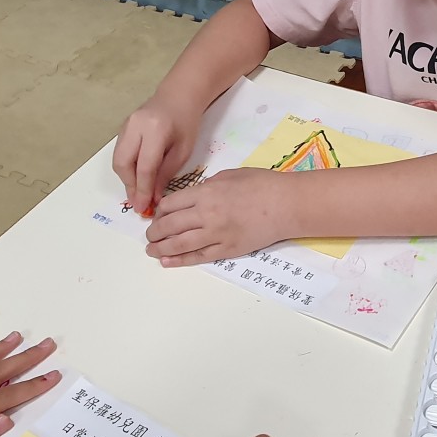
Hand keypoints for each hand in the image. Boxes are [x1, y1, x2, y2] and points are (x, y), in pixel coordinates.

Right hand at [113, 92, 201, 213]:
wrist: (178, 96)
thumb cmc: (186, 123)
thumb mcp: (183, 150)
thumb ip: (167, 173)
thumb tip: (153, 197)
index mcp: (155, 130)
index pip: (145, 166)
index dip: (143, 189)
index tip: (144, 207)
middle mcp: (135, 126)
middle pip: (123, 163)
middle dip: (130, 186)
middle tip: (138, 203)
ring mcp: (125, 125)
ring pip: (118, 159)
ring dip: (126, 179)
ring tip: (138, 194)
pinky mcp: (122, 127)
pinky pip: (120, 153)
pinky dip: (126, 168)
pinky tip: (136, 178)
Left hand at [145, 168, 290, 265]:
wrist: (286, 205)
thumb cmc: (262, 184)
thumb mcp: (230, 175)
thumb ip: (207, 185)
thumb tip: (193, 196)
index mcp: (206, 192)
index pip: (170, 204)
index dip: (159, 211)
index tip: (157, 215)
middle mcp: (206, 214)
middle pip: (169, 225)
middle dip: (154, 232)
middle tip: (150, 235)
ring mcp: (216, 234)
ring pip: (179, 244)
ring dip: (160, 248)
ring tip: (151, 250)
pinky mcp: (227, 249)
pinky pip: (198, 257)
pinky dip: (180, 260)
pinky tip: (167, 261)